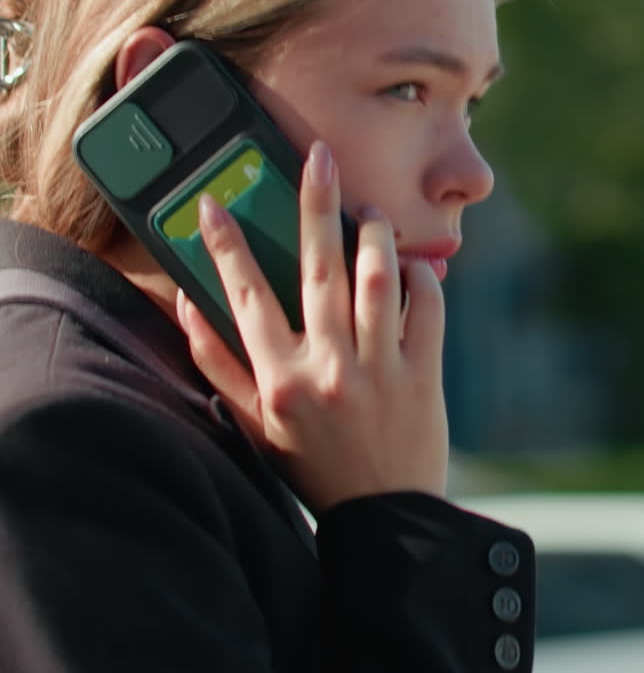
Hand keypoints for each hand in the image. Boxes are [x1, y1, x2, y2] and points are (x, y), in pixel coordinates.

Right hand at [176, 141, 448, 512]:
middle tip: (318, 155)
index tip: (213, 203)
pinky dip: (419, 277)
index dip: (226, 245)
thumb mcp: (253, 425)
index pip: (246, 296)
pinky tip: (408, 265)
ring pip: (377, 277)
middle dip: (315, 203)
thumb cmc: (311, 466)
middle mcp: (328, 368)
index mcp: (280, 379)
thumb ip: (218, 364)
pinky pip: (426, 307)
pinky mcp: (424, 373)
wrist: (385, 517)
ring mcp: (380, 369)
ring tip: (368, 210)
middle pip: (319, 267)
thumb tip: (188, 303)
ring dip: (373, 233)